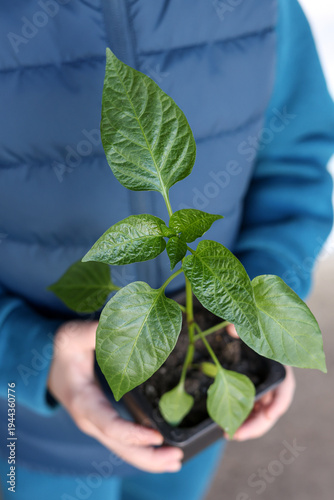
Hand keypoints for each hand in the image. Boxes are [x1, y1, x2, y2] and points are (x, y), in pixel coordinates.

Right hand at [48, 320, 182, 472]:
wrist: (49, 367)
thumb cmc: (63, 352)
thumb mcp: (72, 337)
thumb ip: (92, 332)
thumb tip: (120, 324)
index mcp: (84, 403)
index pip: (110, 425)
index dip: (133, 433)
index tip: (156, 436)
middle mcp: (92, 421)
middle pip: (121, 447)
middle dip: (148, 457)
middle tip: (177, 458)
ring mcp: (98, 426)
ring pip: (124, 450)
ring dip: (149, 459)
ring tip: (176, 461)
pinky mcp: (105, 424)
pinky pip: (124, 444)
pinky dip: (142, 451)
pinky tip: (162, 453)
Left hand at [225, 324, 295, 440]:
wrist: (253, 329)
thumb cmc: (255, 330)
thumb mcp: (249, 329)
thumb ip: (241, 327)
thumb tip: (230, 329)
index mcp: (280, 367)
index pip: (285, 388)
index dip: (278, 402)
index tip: (270, 414)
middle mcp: (274, 382)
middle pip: (271, 409)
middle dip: (256, 425)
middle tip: (237, 434)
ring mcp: (265, 389)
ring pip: (260, 414)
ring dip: (248, 426)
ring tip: (230, 433)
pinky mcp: (255, 393)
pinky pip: (252, 410)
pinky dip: (243, 419)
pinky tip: (229, 424)